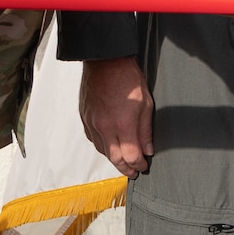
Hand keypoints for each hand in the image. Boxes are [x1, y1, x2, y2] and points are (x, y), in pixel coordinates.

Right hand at [79, 57, 152, 176]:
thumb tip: (148, 150)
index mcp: (122, 124)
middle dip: (126, 169)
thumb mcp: (146, 103)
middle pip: (115, 159)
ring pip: (103, 151)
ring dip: (114, 159)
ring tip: (124, 161)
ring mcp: (93, 123)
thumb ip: (145, 130)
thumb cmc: (127, 78)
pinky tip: (111, 145)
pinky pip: (93, 139)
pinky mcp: (85, 118)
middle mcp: (105, 127)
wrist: (105, 62)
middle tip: (134, 172)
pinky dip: (103, 146)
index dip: (139, 165)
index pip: (131, 156)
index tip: (144, 165)